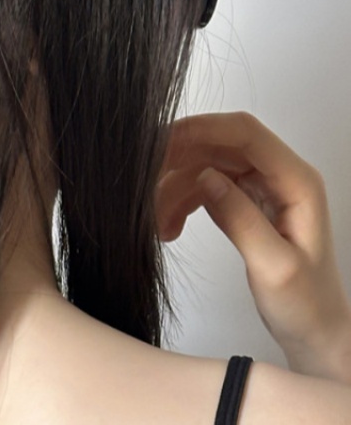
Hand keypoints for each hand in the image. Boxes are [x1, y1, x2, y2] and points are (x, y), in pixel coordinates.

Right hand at [156, 112, 350, 382]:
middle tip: (146, 180)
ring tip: (156, 220)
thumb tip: (206, 177)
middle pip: (218, 144)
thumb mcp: (275, 267)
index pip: (246, 134)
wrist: (314, 331)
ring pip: (204, 165)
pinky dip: (180, 200)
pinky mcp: (241, 199)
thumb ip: (242, 219)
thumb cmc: (306, 305)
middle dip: (178, 159)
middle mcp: (277, 175)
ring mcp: (258, 186)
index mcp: (297, 181)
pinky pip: (202, 185)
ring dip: (174, 187)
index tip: (163, 141)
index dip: (203, 129)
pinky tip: (168, 226)